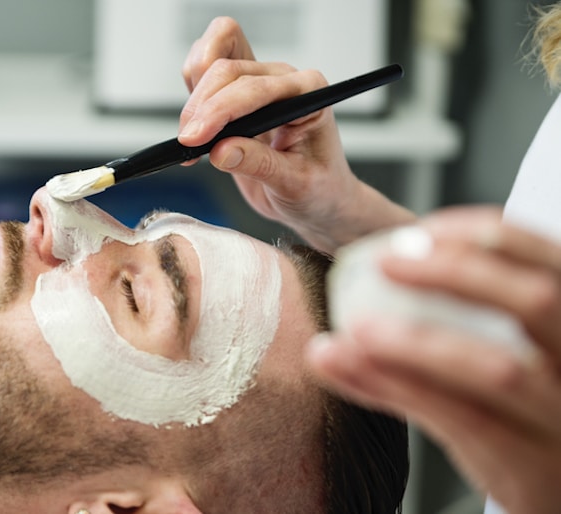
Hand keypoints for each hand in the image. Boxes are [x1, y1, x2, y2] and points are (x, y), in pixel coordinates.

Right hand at [179, 17, 413, 252]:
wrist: (319, 200)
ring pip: (211, 65)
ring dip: (194, 97)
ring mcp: (260, 82)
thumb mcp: (294, 184)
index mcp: (308, 93)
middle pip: (228, 70)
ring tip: (191, 140)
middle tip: (188, 144)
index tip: (196, 138)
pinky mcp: (240, 94)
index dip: (220, 110)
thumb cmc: (320, 189)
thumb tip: (221, 151)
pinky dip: (191, 97)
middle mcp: (284, 80)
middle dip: (201, 106)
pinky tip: (195, 131)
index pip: (255, 88)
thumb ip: (259, 164)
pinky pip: (205, 74)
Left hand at [309, 207, 560, 513]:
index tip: (420, 232)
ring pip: (495, 369)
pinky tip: (345, 367)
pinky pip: (458, 418)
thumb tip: (371, 283)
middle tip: (386, 262)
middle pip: (535, 300)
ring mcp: (559, 416)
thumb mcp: (514, 355)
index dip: (482, 236)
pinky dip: (392, 386)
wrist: (558, 489)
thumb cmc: (527, 410)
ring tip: (355, 328)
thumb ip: (461, 320)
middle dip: (454, 272)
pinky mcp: (528, 463)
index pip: (545, 260)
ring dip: (413, 343)